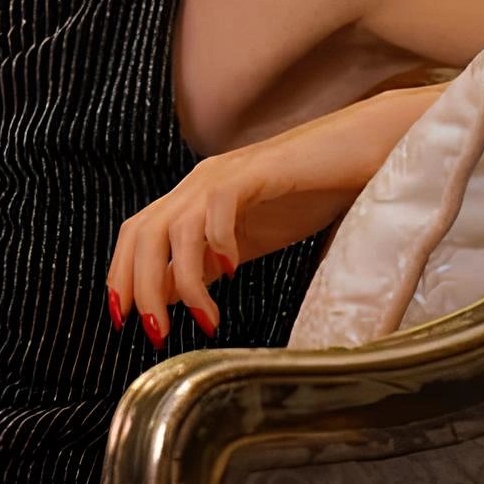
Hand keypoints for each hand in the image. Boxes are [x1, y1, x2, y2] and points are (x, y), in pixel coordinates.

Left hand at [106, 84, 442, 342]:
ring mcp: (227, 174)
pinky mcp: (259, 171)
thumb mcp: (246, 241)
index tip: (122, 322)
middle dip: (140, 286)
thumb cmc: (309, 194)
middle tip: (157, 332)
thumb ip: (205, 265)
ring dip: (183, 280)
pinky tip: (234, 269)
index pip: (135, 234)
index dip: (121, 276)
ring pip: (176, 227)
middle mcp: (199, 183)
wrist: (362, 151)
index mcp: (192, 198)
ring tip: (207, 320)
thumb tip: (166, 298)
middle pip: (142, 232)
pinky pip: (221, 204)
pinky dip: (218, 240)